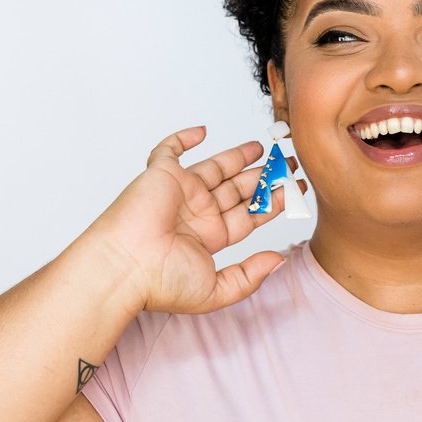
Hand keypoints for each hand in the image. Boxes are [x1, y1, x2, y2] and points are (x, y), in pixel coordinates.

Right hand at [86, 126, 305, 314]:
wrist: (125, 267)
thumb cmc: (161, 282)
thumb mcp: (216, 290)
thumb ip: (250, 276)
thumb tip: (279, 260)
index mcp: (211, 237)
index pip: (250, 215)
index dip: (274, 203)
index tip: (296, 191)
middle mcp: (198, 213)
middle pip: (239, 190)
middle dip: (264, 178)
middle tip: (289, 165)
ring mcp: (180, 192)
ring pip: (216, 168)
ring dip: (240, 157)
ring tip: (267, 149)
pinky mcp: (161, 174)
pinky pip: (171, 150)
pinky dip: (184, 138)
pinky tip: (204, 132)